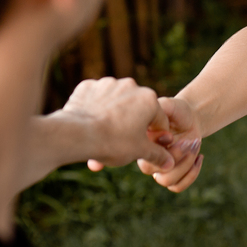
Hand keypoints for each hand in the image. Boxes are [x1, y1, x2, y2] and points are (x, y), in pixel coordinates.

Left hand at [58, 77, 174, 172]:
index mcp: (148, 99)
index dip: (156, 136)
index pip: (159, 120)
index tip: (148, 147)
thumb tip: (169, 163)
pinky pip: (96, 98)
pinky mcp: (88, 86)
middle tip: (123, 143)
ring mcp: (108, 84)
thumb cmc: (113, 142)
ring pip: (115, 102)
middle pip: (136, 109)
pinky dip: (95, 108)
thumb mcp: (139, 151)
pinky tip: (91, 124)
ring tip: (104, 135)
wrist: (77, 134)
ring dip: (113, 116)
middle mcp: (130, 86)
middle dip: (132, 125)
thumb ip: (157, 155)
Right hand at [138, 96, 203, 191]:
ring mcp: (159, 169)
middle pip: (156, 172)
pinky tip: (199, 157)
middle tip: (190, 140)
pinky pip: (178, 187)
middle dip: (177, 157)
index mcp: (141, 144)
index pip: (146, 158)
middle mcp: (147, 159)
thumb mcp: (168, 105)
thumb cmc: (176, 110)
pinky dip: (192, 174)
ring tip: (195, 145)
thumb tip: (158, 131)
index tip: (171, 135)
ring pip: (167, 182)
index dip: (161, 150)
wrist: (188, 117)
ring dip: (186, 165)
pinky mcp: (173, 175)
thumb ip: (160, 110)